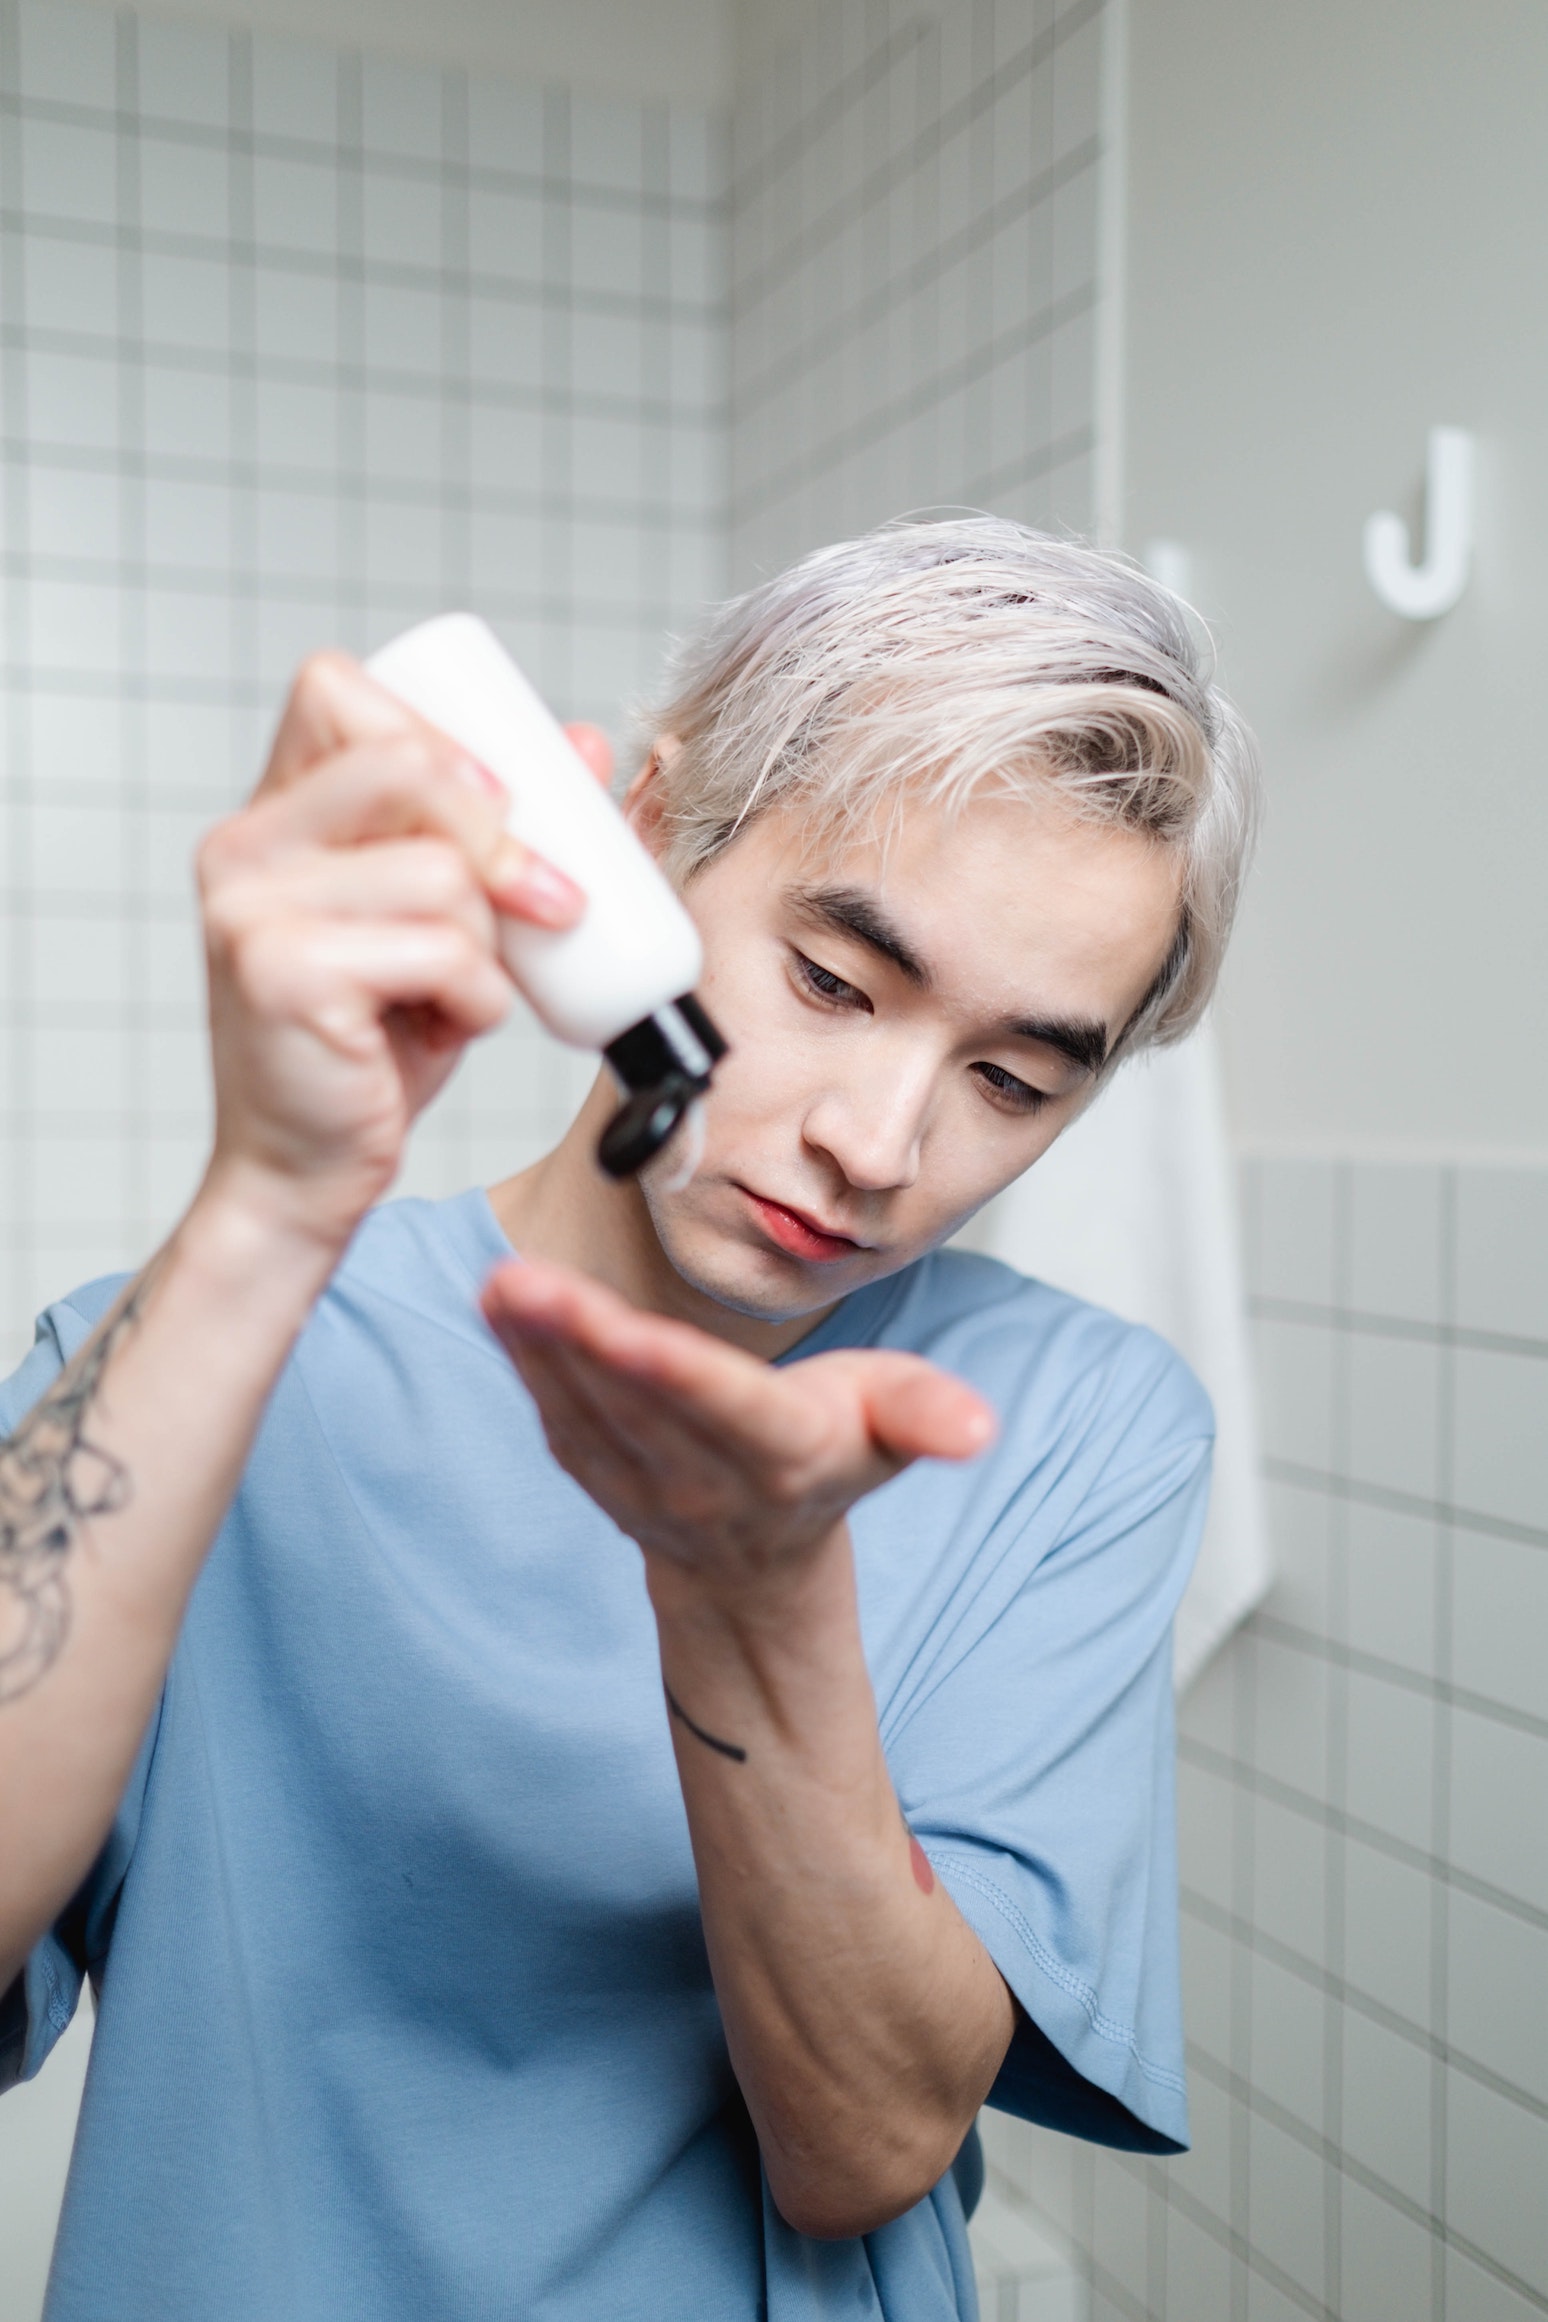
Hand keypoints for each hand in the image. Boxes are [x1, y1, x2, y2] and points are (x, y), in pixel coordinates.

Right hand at [197, 651, 609, 1252]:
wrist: (307, 1168)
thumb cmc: (376, 1044)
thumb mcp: (444, 920)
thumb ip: (497, 832)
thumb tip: (582, 743)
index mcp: (275, 815)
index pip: (336, 689)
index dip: (434, 730)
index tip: (500, 796)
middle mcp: (245, 846)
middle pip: (407, 763)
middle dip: (500, 831)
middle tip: (545, 901)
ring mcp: (252, 906)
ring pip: (443, 871)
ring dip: (489, 944)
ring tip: (460, 990)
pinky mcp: (281, 971)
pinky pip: (440, 949)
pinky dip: (479, 997)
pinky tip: (451, 1026)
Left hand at [480, 1259, 995, 1607]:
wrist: (756, 1561)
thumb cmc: (828, 1456)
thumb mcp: (888, 1428)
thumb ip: (925, 1415)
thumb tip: (978, 1428)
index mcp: (781, 1454)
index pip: (723, 1407)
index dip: (675, 1373)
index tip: (628, 1336)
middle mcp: (702, 1477)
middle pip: (636, 1399)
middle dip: (580, 1342)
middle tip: (525, 1283)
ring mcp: (638, 1480)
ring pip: (583, 1405)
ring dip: (536, 1346)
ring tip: (501, 1285)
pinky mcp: (594, 1468)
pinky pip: (553, 1409)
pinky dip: (522, 1360)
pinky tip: (498, 1305)